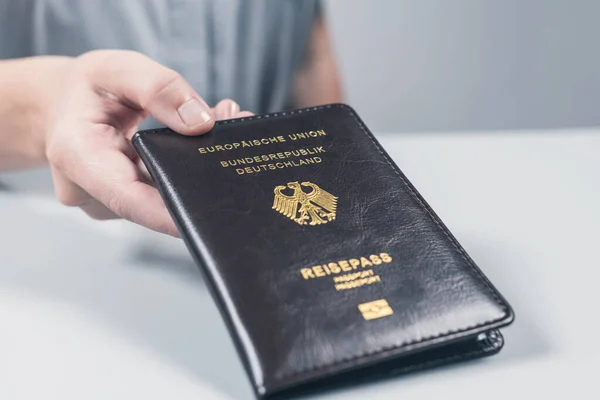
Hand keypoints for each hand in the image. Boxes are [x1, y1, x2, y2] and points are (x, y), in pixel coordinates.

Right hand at [44, 50, 251, 235]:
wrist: (60, 105)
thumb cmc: (86, 87)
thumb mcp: (118, 69)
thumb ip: (160, 89)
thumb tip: (201, 122)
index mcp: (77, 155)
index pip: (128, 198)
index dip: (169, 213)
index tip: (207, 216)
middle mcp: (88, 190)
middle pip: (152, 201)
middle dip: (196, 177)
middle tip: (234, 131)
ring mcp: (105, 201)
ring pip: (158, 198)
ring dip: (190, 170)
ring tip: (220, 124)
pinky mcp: (122, 202)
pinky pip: (155, 193)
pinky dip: (178, 171)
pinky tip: (194, 143)